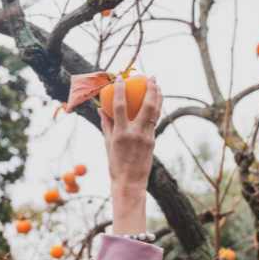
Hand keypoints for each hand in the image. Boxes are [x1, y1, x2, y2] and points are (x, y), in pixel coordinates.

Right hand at [99, 76, 162, 234]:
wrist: (129, 182)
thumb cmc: (115, 163)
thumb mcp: (107, 143)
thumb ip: (106, 124)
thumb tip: (101, 108)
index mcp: (120, 133)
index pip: (120, 106)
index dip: (120, 90)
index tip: (120, 78)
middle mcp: (135, 133)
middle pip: (146, 106)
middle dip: (150, 89)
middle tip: (151, 77)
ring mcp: (146, 137)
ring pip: (155, 112)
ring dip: (158, 96)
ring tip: (158, 85)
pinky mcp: (153, 141)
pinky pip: (154, 121)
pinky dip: (156, 109)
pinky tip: (156, 102)